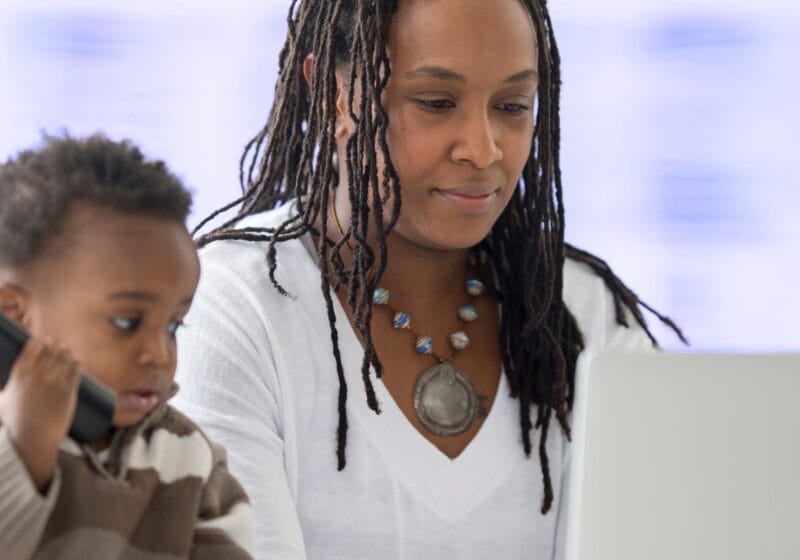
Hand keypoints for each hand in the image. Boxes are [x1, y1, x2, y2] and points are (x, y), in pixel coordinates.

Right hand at [0, 338, 80, 490]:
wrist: (34, 437)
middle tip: (56, 345)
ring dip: (66, 352)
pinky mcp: (68, 390)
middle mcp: (37, 376)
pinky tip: (77, 359)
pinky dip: (76, 363)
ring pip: (63, 359)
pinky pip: (74, 372)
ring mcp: (54, 382)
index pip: (31, 349)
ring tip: (67, 350)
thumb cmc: (16, 420)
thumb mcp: (2, 402)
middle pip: (49, 352)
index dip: (39, 343)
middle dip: (53, 347)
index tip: (43, 341)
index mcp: (20, 375)